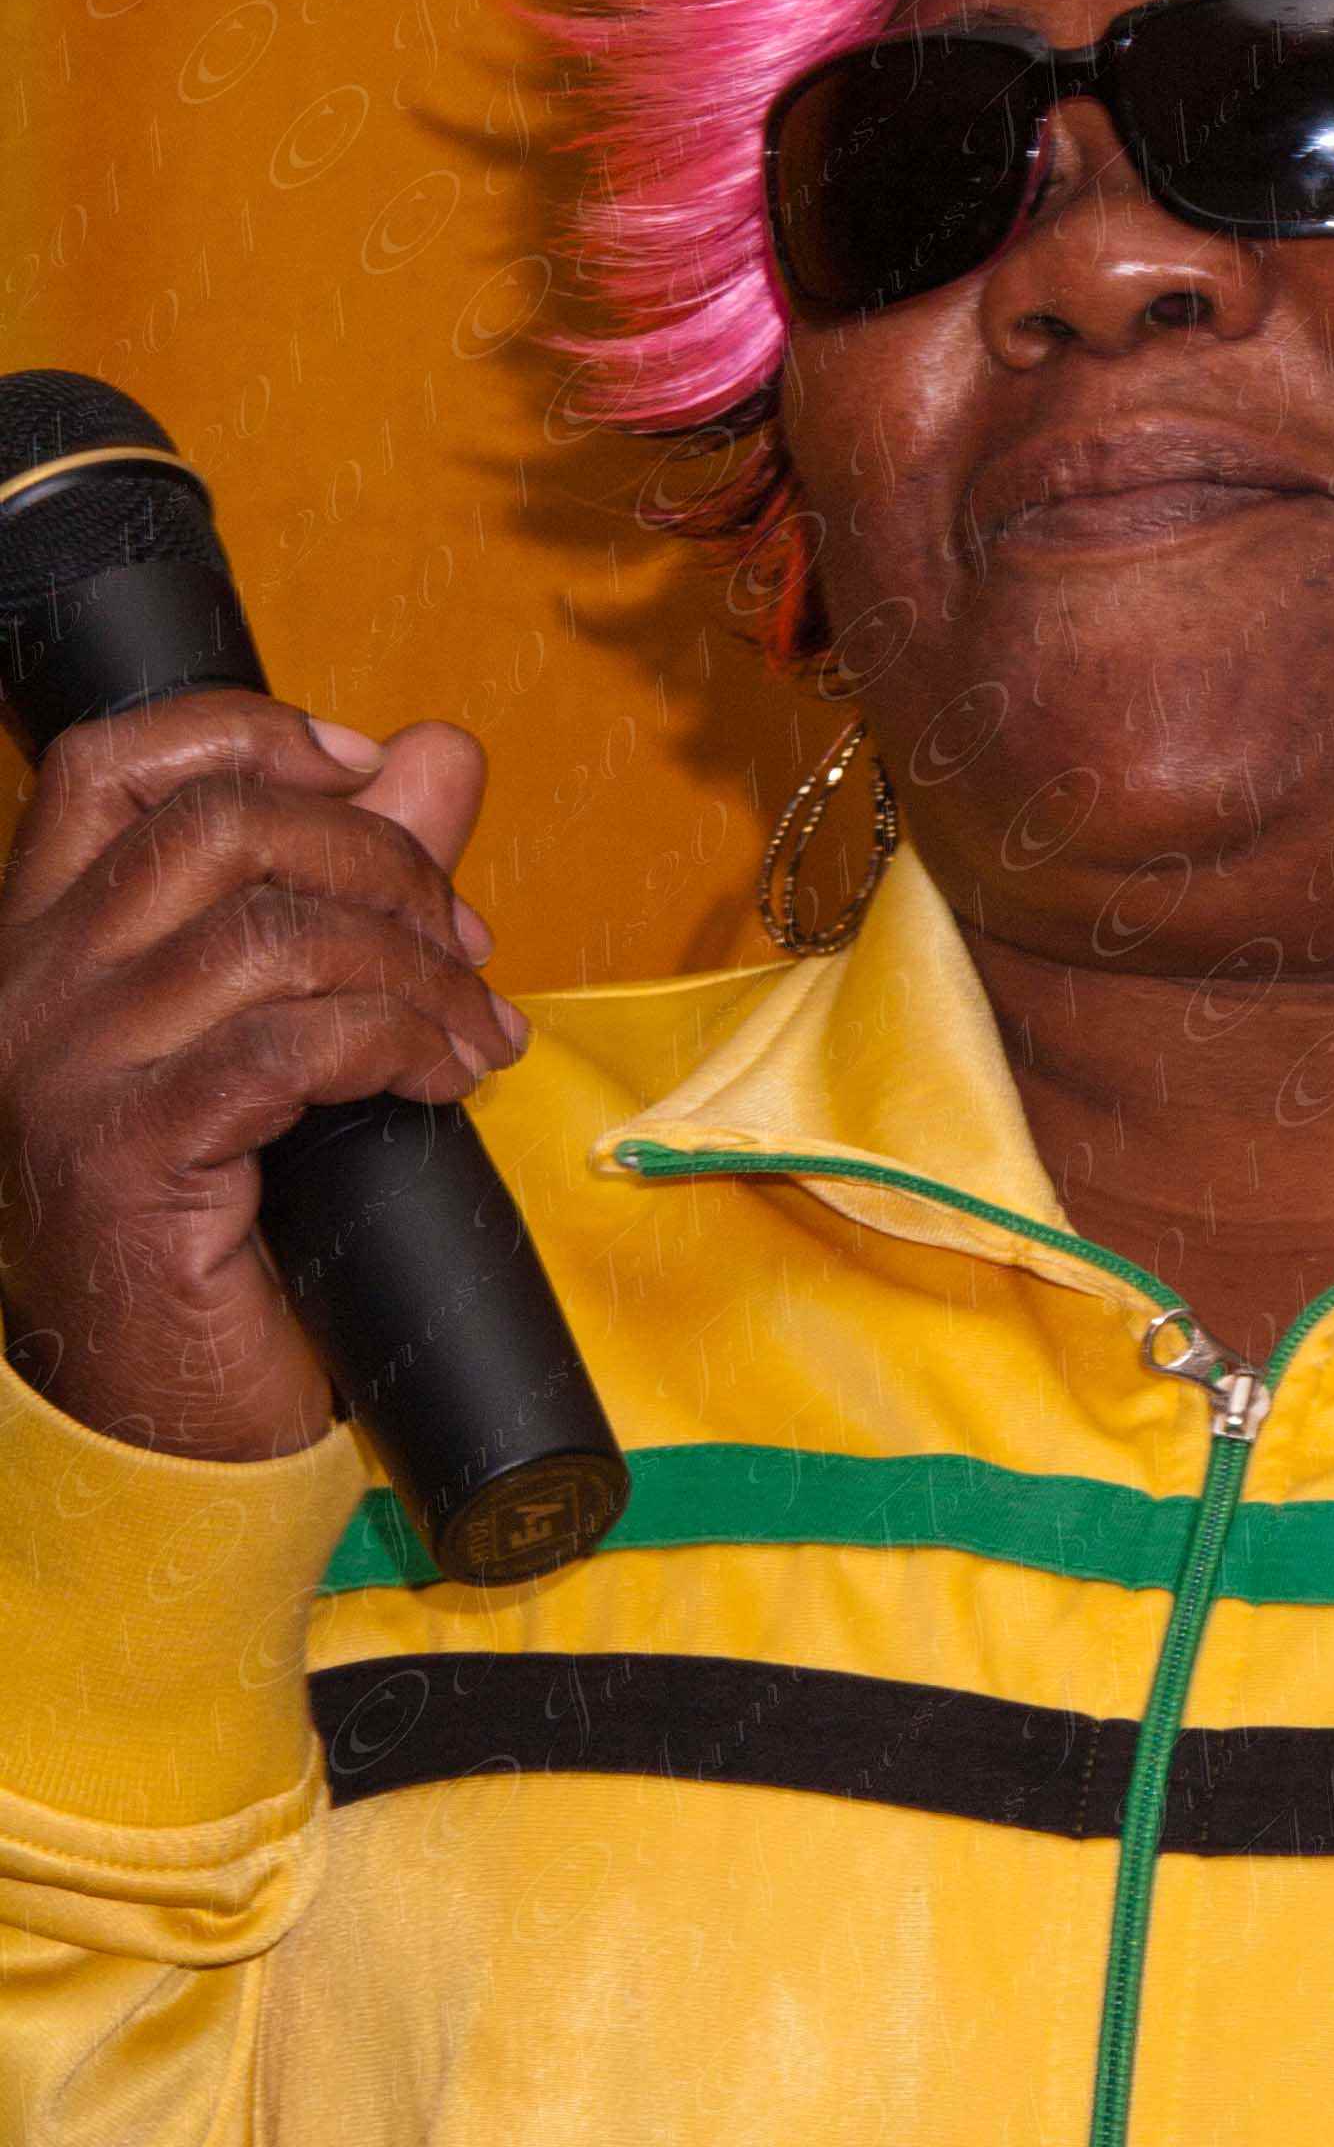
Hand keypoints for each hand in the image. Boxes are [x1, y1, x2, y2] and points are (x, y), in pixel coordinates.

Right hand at [0, 699, 525, 1463]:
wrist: (170, 1414)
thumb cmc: (230, 1219)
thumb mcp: (290, 1020)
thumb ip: (353, 879)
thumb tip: (437, 752)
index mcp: (47, 940)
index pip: (114, 766)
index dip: (252, 732)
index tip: (369, 768)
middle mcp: (31, 989)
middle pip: (223, 829)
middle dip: (382, 862)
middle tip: (465, 937)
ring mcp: (65, 1070)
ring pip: (272, 934)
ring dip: (415, 969)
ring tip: (475, 1032)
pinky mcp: (126, 1152)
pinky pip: (289, 1045)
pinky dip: (397, 1043)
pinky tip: (444, 1078)